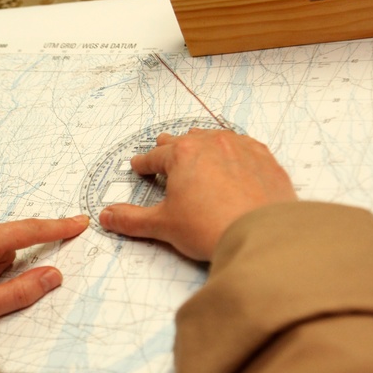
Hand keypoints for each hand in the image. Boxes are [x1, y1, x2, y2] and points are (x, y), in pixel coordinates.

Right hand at [99, 129, 296, 260]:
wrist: (262, 235)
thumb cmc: (211, 227)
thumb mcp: (164, 226)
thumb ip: (132, 219)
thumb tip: (107, 217)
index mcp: (182, 154)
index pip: (154, 157)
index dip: (143, 163)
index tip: (139, 166)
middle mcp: (211, 143)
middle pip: (184, 140)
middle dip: (170, 148)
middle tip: (162, 151)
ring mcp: (240, 148)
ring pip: (215, 138)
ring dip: (202, 144)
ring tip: (197, 149)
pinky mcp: (265, 159)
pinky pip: (244, 146)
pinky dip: (233, 150)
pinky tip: (233, 158)